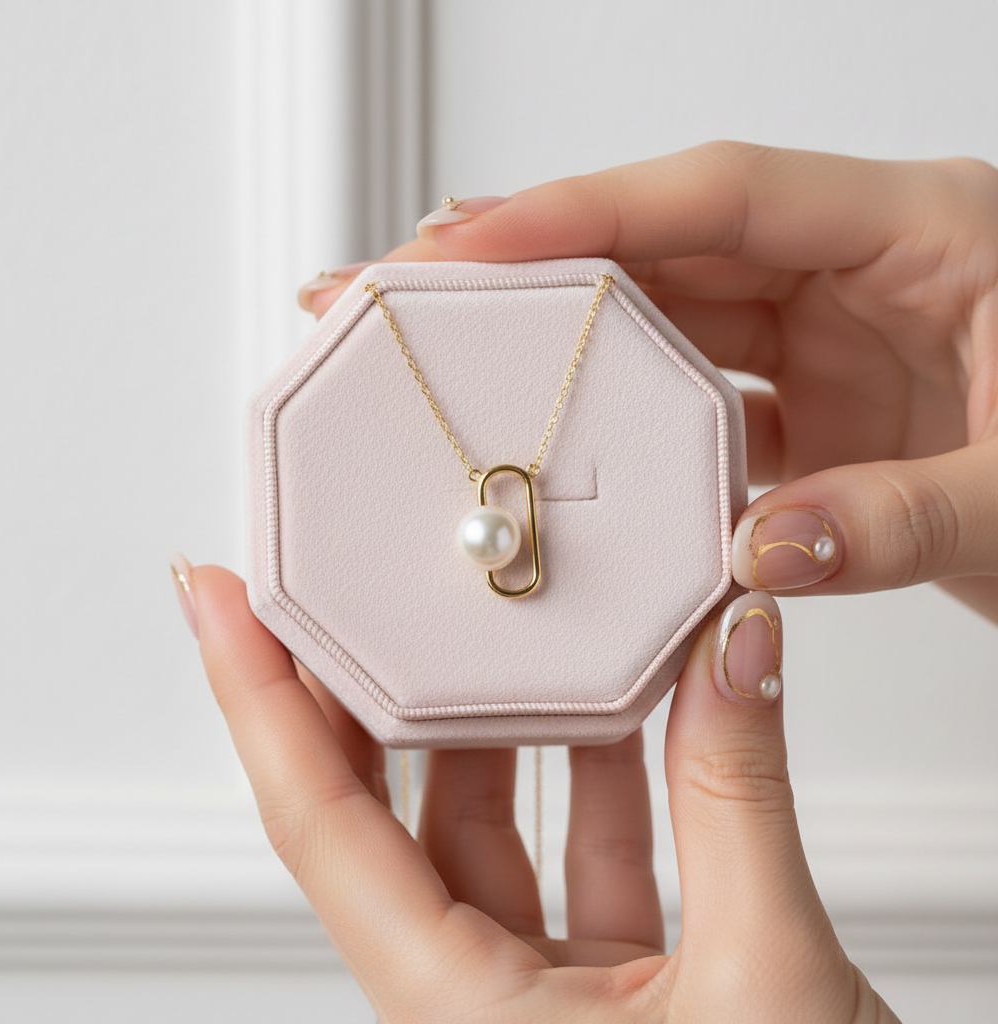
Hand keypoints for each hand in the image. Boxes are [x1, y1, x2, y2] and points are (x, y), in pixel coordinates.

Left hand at [184, 561, 899, 1022]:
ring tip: (493, 630)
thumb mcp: (765, 982)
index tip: (222, 603)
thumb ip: (739, 799)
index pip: (321, 827)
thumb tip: (734, 653)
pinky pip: (572, 854)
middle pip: (380, 816)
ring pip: (480, 830)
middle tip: (348, 594)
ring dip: (495, 726)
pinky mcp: (604, 989)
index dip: (260, 700)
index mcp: (460, 1020)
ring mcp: (535, 997)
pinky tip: (616, 707)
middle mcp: (473, 1006)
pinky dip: (593, 775)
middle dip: (361, 693)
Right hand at [301, 144, 997, 621]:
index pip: (722, 193)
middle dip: (527, 266)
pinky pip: (697, 404)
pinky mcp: (817, 409)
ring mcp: (830, 342)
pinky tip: (562, 446)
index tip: (469, 242)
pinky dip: (627, 429)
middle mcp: (857, 274)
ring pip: (665, 323)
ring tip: (455, 358)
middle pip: (662, 246)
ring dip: (561, 346)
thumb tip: (757, 555)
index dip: (586, 211)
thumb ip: (897, 523)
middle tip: (413, 286)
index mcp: (924, 233)